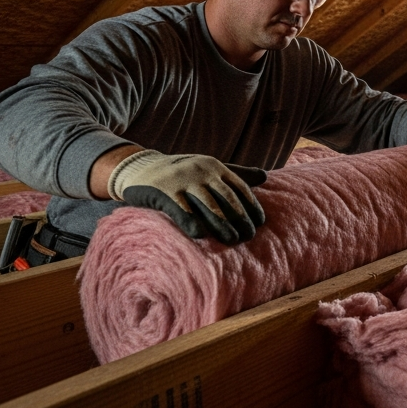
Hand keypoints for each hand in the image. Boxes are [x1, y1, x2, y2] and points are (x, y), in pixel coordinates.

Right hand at [108, 149, 266, 243]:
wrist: (140, 167)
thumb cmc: (182, 173)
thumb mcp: (208, 168)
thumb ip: (236, 173)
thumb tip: (265, 176)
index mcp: (215, 167)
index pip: (239, 187)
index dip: (251, 206)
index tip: (260, 222)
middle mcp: (201, 172)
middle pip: (227, 199)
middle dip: (240, 219)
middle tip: (250, 236)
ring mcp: (182, 181)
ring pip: (208, 206)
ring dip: (222, 225)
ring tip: (233, 240)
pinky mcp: (163, 191)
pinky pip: (181, 210)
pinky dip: (192, 222)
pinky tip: (202, 236)